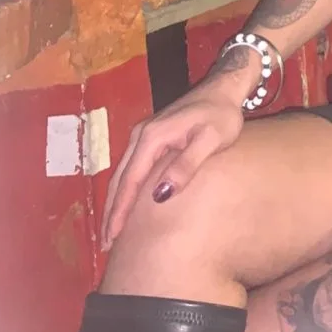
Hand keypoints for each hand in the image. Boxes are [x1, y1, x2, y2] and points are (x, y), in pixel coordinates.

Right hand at [100, 85, 245, 250]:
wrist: (224, 88)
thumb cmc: (222, 115)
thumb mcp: (211, 140)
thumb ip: (186, 165)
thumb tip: (159, 195)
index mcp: (152, 137)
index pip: (130, 180)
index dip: (121, 210)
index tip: (112, 236)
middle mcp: (141, 135)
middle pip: (120, 179)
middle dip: (112, 211)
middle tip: (107, 243)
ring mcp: (143, 135)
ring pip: (123, 174)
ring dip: (116, 202)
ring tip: (112, 231)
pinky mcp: (150, 137)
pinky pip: (131, 168)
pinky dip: (125, 189)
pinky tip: (126, 205)